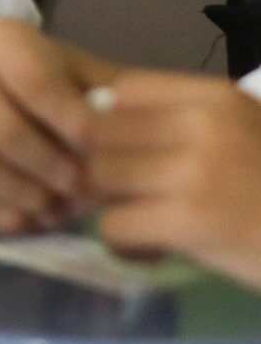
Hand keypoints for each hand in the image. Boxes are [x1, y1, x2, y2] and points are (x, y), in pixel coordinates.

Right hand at [0, 17, 117, 233]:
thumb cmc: (52, 89)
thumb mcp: (85, 76)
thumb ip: (109, 94)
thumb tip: (120, 123)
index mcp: (1, 42)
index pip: (33, 78)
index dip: (68, 117)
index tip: (93, 146)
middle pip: (0, 127)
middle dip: (46, 164)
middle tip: (80, 189)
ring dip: (22, 192)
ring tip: (56, 208)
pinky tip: (26, 218)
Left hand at [84, 72, 260, 287]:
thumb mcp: (244, 138)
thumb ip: (186, 126)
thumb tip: (100, 122)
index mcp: (219, 98)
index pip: (124, 92)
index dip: (109, 125)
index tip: (122, 155)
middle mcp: (205, 124)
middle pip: (101, 134)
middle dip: (104, 168)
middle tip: (127, 198)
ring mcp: (197, 170)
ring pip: (100, 177)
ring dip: (111, 207)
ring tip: (141, 226)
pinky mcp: (192, 219)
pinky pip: (115, 225)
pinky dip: (124, 245)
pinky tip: (150, 252)